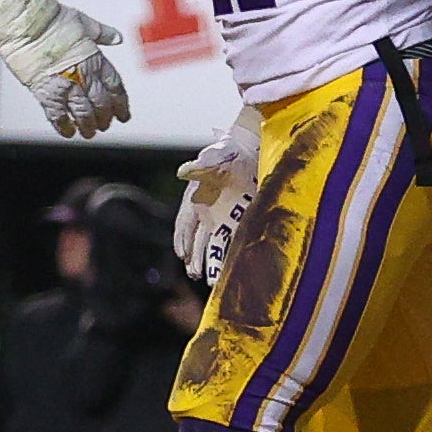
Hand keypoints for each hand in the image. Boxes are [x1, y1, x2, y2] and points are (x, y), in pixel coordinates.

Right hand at [0, 0, 129, 139]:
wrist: (26, 22)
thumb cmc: (52, 18)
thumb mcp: (85, 23)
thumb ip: (102, 34)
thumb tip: (116, 38)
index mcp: (96, 59)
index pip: (115, 87)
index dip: (121, 102)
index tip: (123, 112)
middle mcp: (84, 75)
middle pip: (102, 104)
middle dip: (106, 117)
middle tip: (106, 124)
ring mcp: (66, 86)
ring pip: (84, 113)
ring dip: (88, 125)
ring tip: (89, 132)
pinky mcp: (45, 92)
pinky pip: (58, 116)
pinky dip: (64, 126)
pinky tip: (68, 132)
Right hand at [175, 108, 262, 283]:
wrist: (249, 149)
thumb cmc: (227, 151)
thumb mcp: (213, 157)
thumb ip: (200, 166)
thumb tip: (182, 171)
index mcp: (194, 200)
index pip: (184, 224)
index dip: (182, 239)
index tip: (181, 254)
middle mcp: (206, 213)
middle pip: (197, 240)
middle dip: (195, 258)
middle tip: (194, 274)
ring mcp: (223, 218)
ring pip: (215, 245)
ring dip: (212, 263)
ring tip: (211, 282)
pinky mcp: (240, 220)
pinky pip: (234, 241)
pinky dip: (231, 255)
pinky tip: (232, 269)